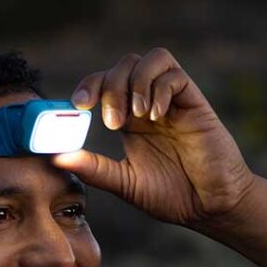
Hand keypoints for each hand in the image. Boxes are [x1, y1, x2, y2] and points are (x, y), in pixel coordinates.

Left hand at [51, 47, 255, 227]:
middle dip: (112, 86)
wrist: (210, 207)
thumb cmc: (171, 196)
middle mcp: (149, 104)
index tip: (79, 106)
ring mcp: (173, 102)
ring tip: (137, 116)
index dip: (89, 85)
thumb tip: (56, 158)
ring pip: (151, 60)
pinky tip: (156, 115)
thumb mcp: (125, 183)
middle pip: (125, 65)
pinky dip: (160, 89)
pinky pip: (176, 76)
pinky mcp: (196, 104)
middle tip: (112, 121)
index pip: (104, 83)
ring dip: (137, 82)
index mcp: (129, 120)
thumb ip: (94, 168)